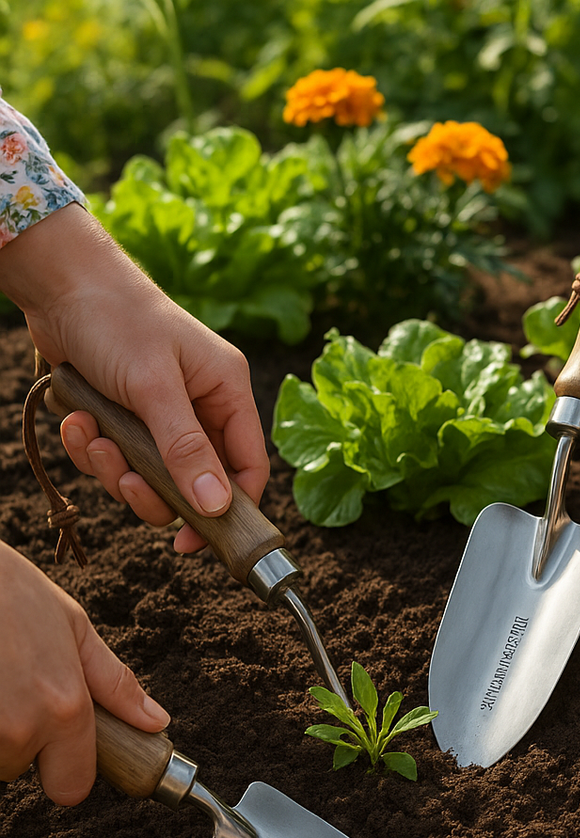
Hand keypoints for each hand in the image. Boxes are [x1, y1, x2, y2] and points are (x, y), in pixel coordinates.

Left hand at [0, 204, 267, 552]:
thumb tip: (217, 508)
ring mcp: (160, 412)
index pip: (248, 466)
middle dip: (153, 488)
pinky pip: (114, 454)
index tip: (194, 541)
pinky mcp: (123, 413)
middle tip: (125, 483)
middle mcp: (201, 405)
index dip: (229, 508)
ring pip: (149, 473)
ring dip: (113, 466)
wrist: (60, 283)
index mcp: (227, 393)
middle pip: (194, 480)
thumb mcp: (155, 388)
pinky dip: (90, 446)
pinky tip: (75, 419)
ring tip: (90, 436)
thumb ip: (187, 449)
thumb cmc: (119, 320)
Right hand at [0, 542, 169, 804]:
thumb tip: (156, 722)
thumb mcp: (72, 627)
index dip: (65, 768)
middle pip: (22, 768)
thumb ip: (114, 683)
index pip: (71, 789)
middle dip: (20, 740)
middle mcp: (18, 731)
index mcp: (64, 709)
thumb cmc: (8, 591)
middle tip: (13, 686)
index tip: (57, 745)